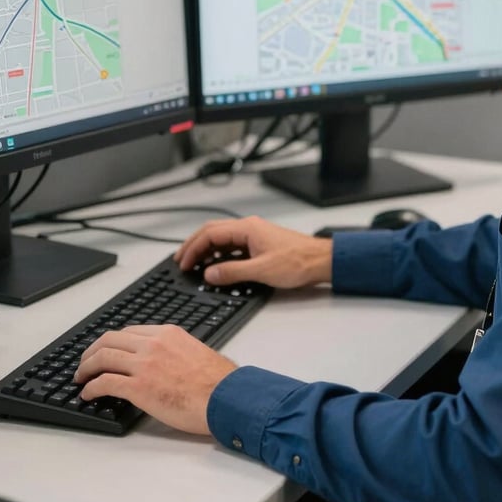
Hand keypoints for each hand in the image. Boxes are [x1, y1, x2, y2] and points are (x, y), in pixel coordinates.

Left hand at [73, 325, 234, 434]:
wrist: (225, 397)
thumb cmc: (218, 382)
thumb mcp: (195, 352)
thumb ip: (175, 352)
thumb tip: (164, 364)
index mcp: (168, 333)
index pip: (129, 331)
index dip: (112, 341)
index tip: (106, 350)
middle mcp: (153, 343)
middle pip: (110, 340)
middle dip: (92, 351)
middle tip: (86, 363)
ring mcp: (144, 364)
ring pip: (102, 357)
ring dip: (86, 368)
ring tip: (81, 378)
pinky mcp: (139, 387)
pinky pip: (104, 382)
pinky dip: (91, 388)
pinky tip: (88, 394)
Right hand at [174, 216, 332, 288]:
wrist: (321, 261)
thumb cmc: (298, 261)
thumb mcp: (261, 270)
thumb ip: (232, 272)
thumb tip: (209, 273)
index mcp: (247, 229)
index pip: (210, 234)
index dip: (193, 249)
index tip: (183, 264)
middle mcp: (249, 228)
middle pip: (212, 232)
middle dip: (194, 246)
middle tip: (180, 261)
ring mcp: (254, 235)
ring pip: (222, 239)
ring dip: (206, 250)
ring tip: (193, 264)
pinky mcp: (260, 244)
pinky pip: (233, 246)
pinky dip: (220, 254)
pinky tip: (216, 266)